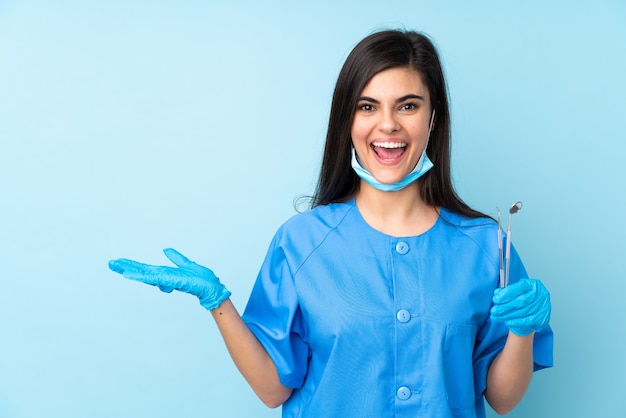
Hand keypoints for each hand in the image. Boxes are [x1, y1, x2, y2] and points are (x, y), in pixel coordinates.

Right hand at [108, 248, 230, 309]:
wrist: (210, 287)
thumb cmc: (201, 279)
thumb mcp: (187, 264)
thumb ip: (176, 258)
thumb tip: (166, 250)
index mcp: (166, 272)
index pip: (145, 268)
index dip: (132, 265)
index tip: (120, 261)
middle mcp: (163, 276)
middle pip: (141, 271)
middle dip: (125, 267)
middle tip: (110, 263)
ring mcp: (164, 279)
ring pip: (143, 274)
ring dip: (129, 270)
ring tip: (115, 266)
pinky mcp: (168, 280)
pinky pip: (151, 277)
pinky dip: (139, 276)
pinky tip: (129, 275)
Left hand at [490, 278, 550, 336]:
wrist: (533, 312)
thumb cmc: (523, 299)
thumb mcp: (515, 292)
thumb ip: (506, 292)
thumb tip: (497, 293)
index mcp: (534, 285)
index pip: (520, 287)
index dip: (507, 293)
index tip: (496, 299)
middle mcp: (541, 294)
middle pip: (521, 301)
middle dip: (505, 306)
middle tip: (494, 310)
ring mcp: (543, 306)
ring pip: (523, 312)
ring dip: (508, 315)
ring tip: (497, 316)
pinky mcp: (543, 318)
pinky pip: (528, 321)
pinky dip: (517, 322)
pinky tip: (508, 322)